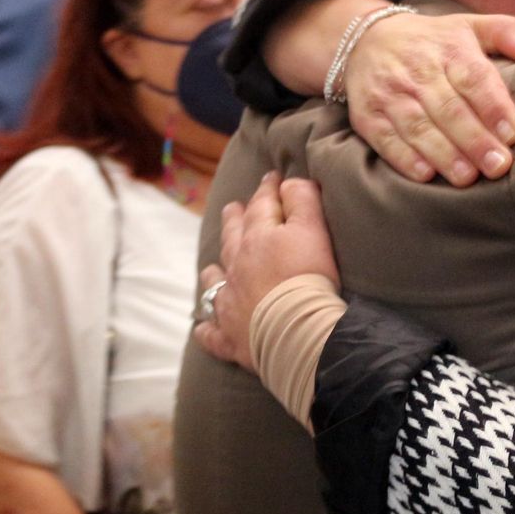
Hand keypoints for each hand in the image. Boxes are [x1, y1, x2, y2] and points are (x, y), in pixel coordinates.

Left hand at [192, 173, 339, 369]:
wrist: (296, 330)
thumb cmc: (308, 278)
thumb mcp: (313, 230)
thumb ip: (302, 200)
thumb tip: (287, 182)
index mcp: (257, 238)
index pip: (261, 205)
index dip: (268, 188)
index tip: (272, 177)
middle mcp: (236, 266)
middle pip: (231, 237)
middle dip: (233, 219)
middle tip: (231, 208)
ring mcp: (229, 302)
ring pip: (214, 281)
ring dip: (213, 272)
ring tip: (211, 267)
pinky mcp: (229, 336)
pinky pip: (211, 333)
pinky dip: (206, 328)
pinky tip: (202, 328)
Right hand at [344, 11, 514, 186]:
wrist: (366, 40)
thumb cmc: (433, 42)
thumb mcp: (468, 26)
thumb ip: (505, 32)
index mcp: (449, 49)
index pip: (474, 77)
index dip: (494, 106)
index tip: (513, 133)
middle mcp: (418, 70)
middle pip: (448, 108)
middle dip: (475, 140)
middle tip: (498, 166)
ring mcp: (390, 93)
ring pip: (418, 127)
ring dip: (443, 154)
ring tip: (467, 177)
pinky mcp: (367, 115)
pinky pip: (385, 139)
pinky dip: (404, 158)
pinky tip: (426, 175)